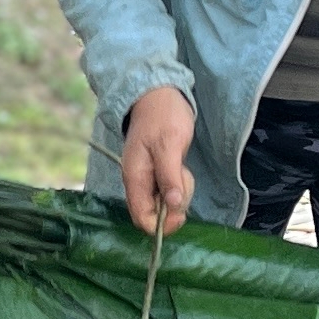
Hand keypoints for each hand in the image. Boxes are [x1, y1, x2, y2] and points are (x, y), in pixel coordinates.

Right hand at [120, 86, 196, 235]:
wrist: (157, 94)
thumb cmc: (163, 116)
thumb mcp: (170, 145)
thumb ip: (169, 176)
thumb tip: (173, 204)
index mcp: (135, 178)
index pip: (142, 219)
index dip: (163, 224)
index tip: (181, 209)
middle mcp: (137, 183)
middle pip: (154, 215)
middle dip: (174, 206)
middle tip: (183, 178)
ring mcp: (146, 179)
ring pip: (163, 204)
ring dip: (178, 193)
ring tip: (182, 168)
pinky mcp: (156, 174)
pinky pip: (167, 191)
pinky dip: (178, 185)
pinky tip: (180, 167)